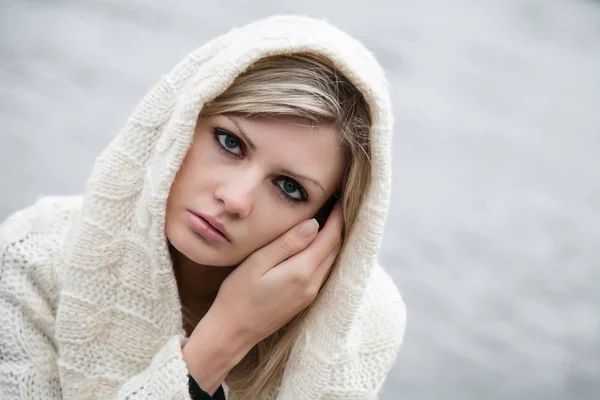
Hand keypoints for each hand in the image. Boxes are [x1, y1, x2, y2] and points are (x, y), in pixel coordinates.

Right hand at [182, 202, 342, 393]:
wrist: (232, 333)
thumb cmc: (238, 295)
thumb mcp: (258, 263)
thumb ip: (287, 243)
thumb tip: (314, 224)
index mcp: (302, 271)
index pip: (330, 238)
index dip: (337, 217)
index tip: (338, 199)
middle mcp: (313, 284)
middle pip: (335, 249)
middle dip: (338, 226)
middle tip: (335, 205)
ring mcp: (310, 294)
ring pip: (331, 261)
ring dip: (333, 241)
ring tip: (328, 220)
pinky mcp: (305, 300)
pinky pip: (324, 271)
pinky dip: (325, 254)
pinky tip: (316, 246)